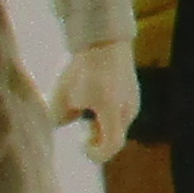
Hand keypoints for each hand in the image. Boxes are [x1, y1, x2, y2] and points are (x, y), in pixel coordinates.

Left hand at [50, 42, 141, 164]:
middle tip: (80, 130)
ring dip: (101, 124)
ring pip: (117, 122)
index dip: (96, 153)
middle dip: (96, 138)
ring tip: (83, 108)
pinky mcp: (131, 89)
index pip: (112, 147)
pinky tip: (92, 96)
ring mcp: (133, 99)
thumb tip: (63, 125)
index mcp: (114, 115)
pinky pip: (119, 109)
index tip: (81, 145)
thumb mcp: (63, 96)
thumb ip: (60, 118)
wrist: (102, 38)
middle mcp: (128, 110)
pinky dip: (106, 112)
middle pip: (114, 136)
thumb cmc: (83, 69)